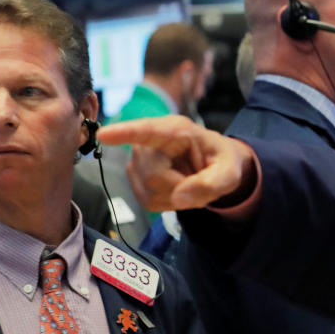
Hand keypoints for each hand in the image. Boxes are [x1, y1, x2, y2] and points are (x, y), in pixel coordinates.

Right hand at [98, 115, 255, 210]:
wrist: (215, 168)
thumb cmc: (222, 162)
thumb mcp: (230, 172)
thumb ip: (212, 183)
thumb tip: (180, 197)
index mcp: (176, 130)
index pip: (147, 130)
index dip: (125, 133)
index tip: (104, 134)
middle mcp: (152, 142)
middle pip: (153, 175)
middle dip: (180, 187)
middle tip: (199, 182)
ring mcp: (140, 160)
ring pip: (148, 191)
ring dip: (174, 197)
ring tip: (190, 184)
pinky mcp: (136, 178)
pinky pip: (146, 201)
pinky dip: (167, 203)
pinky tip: (178, 191)